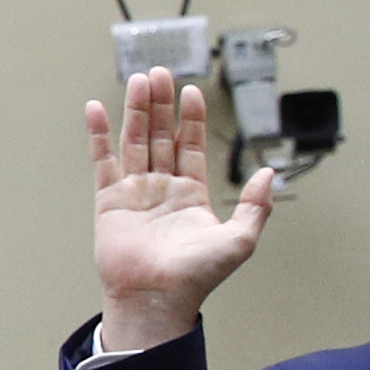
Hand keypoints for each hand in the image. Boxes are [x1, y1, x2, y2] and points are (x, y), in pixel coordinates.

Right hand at [86, 69, 278, 353]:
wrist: (157, 298)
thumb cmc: (197, 276)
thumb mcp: (240, 240)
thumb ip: (257, 205)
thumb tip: (272, 172)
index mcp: (191, 194)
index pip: (191, 145)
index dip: (191, 118)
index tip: (191, 91)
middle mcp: (162, 188)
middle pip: (161, 135)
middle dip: (161, 104)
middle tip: (160, 72)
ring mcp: (134, 191)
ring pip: (135, 140)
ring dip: (136, 110)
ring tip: (139, 79)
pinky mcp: (109, 200)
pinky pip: (102, 160)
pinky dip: (99, 134)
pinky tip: (97, 109)